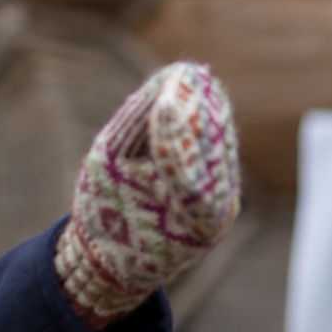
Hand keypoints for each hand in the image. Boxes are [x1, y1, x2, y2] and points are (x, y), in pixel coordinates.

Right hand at [55, 61, 241, 328]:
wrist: (119, 259)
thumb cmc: (105, 212)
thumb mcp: (107, 166)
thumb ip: (135, 125)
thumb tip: (165, 80)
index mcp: (177, 217)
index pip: (185, 167)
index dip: (178, 127)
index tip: (172, 91)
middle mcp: (213, 214)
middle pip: (212, 151)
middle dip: (200, 108)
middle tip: (188, 72)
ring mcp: (224, 207)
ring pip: (221, 149)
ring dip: (208, 112)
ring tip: (193, 79)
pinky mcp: (226, 199)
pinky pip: (221, 155)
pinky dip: (210, 127)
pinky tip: (202, 100)